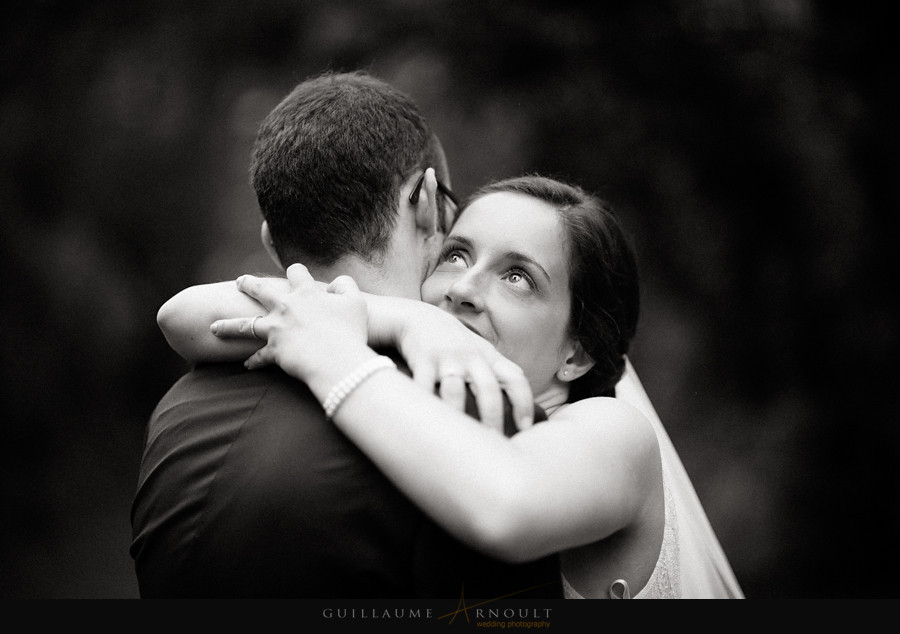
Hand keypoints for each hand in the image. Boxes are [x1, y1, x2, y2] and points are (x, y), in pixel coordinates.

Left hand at [211, 264, 370, 386]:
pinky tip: (246, 364)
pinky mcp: (274, 351)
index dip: (296, 273)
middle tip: (240, 283)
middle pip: (260, 290)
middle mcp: (285, 307)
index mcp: (306, 293)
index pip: (296, 273)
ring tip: (215, 326)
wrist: (337, 360)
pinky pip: (259, 356)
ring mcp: (276, 329)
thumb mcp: (355, 302)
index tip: (294, 274)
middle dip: (248, 285)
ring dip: (228, 326)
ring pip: (244, 325)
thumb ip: (346, 286)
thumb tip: (337, 283)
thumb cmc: (350, 331)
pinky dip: (254, 361)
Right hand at [392, 303, 534, 433]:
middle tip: (492, 442)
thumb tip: (519, 412)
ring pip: (454, 391)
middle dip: (492, 417)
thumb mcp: (482, 354)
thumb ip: (499, 376)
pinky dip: (424, 406)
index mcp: (490, 358)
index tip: (526, 427)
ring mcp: (447, 359)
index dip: (524, 402)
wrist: (421, 319)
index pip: (516, 378)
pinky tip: (425, 424)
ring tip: (457, 439)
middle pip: (488, 388)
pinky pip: (423, 387)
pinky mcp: (423, 361)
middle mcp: (472, 357)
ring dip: (458, 415)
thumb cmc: (456, 345)